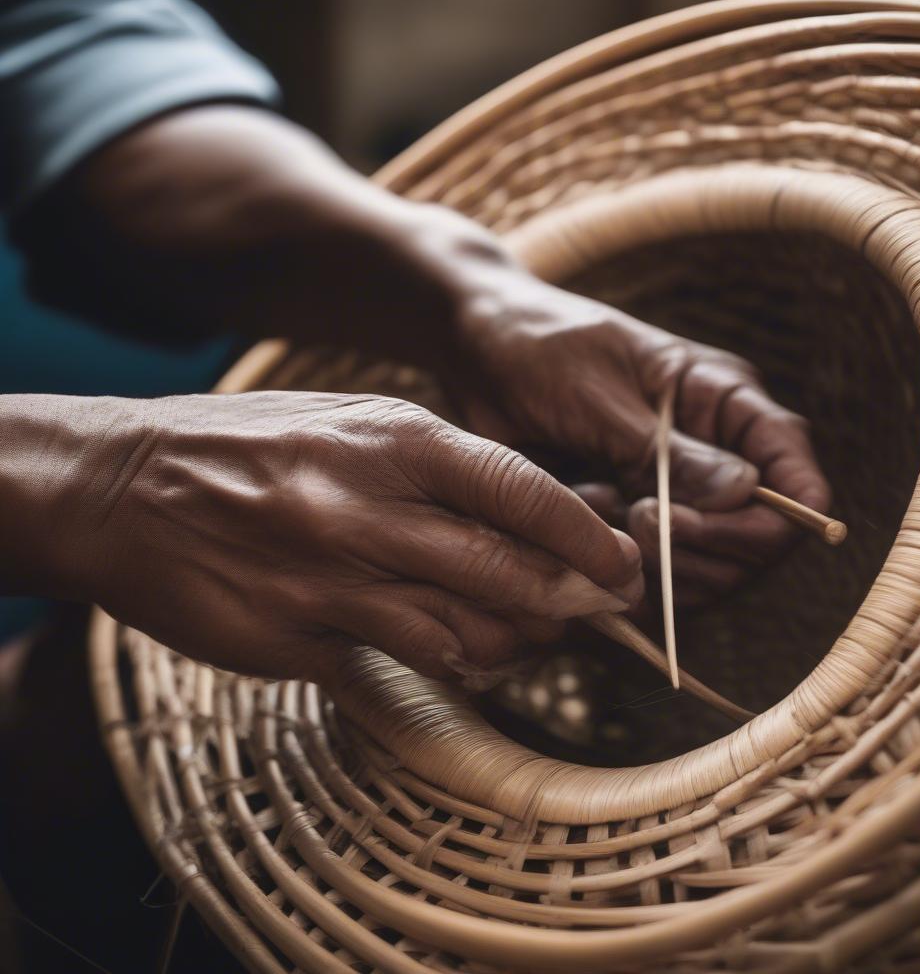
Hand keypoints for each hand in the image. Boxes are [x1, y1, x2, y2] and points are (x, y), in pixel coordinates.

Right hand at [0, 393, 640, 680]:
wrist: (123, 486)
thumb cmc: (254, 446)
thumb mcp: (351, 423)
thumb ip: (438, 469)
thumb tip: (531, 516)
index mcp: (388, 440)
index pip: (519, 489)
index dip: (585, 535)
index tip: (625, 563)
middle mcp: (363, 509)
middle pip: (506, 573)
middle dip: (575, 599)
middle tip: (605, 609)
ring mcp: (326, 581)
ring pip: (462, 634)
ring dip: (514, 641)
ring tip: (529, 632)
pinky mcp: (292, 639)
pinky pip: (399, 667)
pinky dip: (444, 664)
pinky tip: (453, 650)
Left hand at [447, 275, 830, 603]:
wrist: (474, 352)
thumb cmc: (538, 346)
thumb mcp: (598, 393)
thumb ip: (664, 450)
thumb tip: (744, 493)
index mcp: (724, 403)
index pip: (796, 477)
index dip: (770, 520)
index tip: (689, 526)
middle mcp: (713, 455)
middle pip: (757, 543)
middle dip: (699, 550)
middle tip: (630, 519)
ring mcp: (674, 496)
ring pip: (708, 572)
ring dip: (653, 563)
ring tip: (593, 505)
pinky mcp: (631, 527)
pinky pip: (652, 579)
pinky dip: (618, 572)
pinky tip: (580, 524)